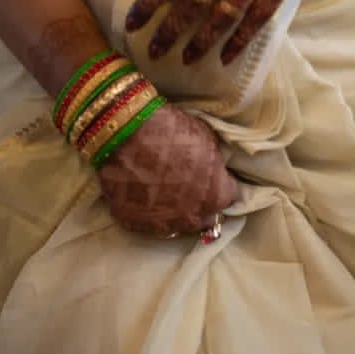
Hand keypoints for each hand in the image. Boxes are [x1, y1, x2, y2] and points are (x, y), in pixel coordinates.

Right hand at [97, 103, 237, 234]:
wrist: (126, 130)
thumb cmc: (170, 129)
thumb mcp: (205, 139)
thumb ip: (212, 162)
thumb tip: (212, 170)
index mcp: (216, 197)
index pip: (228, 196)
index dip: (219, 184)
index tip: (211, 176)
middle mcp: (193, 219)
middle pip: (203, 217)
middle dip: (199, 204)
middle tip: (187, 185)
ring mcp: (162, 224)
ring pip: (173, 224)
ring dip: (171, 211)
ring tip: (161, 191)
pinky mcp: (133, 222)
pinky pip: (143, 220)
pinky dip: (143, 210)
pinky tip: (139, 193)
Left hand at [125, 0, 325, 66]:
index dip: (147, 4)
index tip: (132, 23)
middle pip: (190, 5)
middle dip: (169, 32)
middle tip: (154, 51)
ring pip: (219, 19)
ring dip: (200, 43)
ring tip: (185, 59)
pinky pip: (254, 23)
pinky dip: (239, 42)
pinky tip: (226, 58)